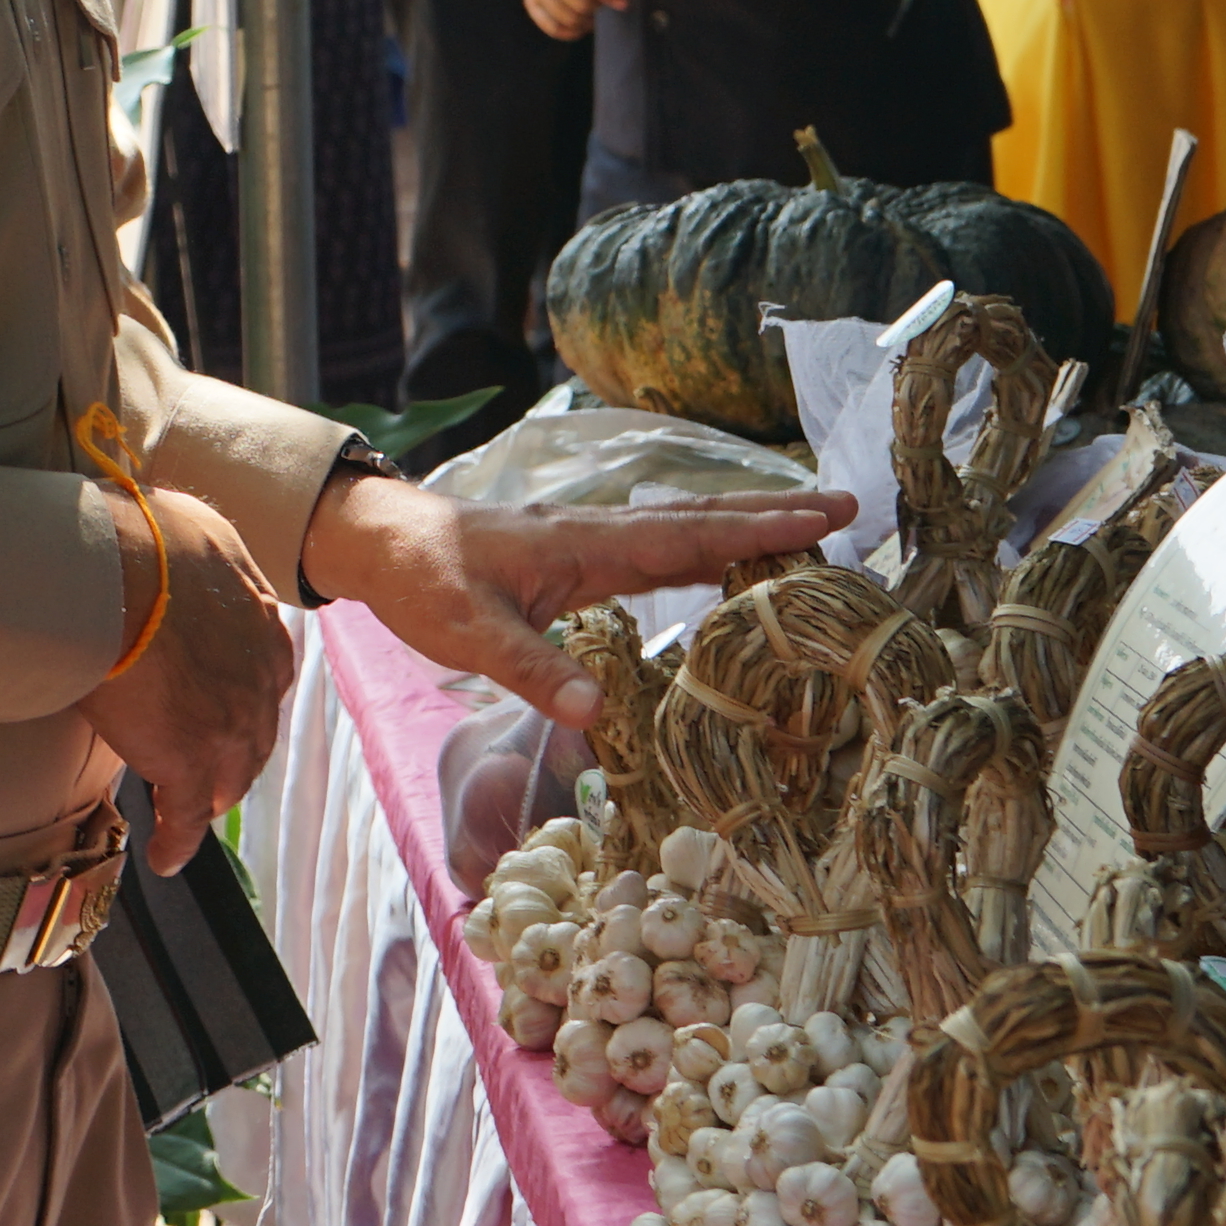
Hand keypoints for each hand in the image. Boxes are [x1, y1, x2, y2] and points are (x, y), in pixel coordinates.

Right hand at [73, 486, 297, 873]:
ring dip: (208, 797)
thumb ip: (206, 555)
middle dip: (233, 755)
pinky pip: (184, 817)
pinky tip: (166, 857)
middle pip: (252, 737)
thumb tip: (184, 545)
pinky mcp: (186, 764)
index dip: (242, 696)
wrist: (113, 571)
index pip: (265, 676)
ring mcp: (227, 730)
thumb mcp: (198, 529)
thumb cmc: (144, 537)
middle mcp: (257, 684)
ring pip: (226, 780)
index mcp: (263, 630)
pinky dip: (178, 841)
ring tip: (187, 809)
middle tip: (205, 765)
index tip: (222, 704)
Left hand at [296, 471, 858, 726]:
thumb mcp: (469, 634)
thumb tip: (599, 717)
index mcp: (584, 545)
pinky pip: (656, 543)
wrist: (377, 540)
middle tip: (848, 508)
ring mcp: (588, 540)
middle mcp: (596, 534)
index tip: (824, 518)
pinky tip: (722, 554)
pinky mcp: (575, 554)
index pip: (686, 536)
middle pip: (700, 519)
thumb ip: (533, 670)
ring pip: (682, 527)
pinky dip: (702, 542)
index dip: (757, 530)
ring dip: (745, 523)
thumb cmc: (421, 582)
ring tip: (810, 523)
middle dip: (774, 513)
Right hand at [516, 0, 621, 41]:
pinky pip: (554, 28)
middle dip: (598, 8)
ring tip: (595, 16)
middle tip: (604, 5)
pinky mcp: (531, 2)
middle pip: (580, 2)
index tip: (624, 4)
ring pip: (568, 18)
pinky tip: (583, 25)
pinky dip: (572, 32)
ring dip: (587, 22)